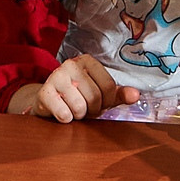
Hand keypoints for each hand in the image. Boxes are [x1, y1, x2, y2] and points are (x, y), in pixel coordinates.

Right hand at [10, 55, 137, 122]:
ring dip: (78, 115)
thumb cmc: (78, 97)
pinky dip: (65, 119)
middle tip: (84, 108)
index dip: (107, 102)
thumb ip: (118, 94)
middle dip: (92, 110)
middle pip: (95, 97)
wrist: (48, 101)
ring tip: (72, 108)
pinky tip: (61, 111)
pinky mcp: (44, 92)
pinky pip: (64, 114)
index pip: (109, 86)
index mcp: (88, 61)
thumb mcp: (100, 94)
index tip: (99, 103)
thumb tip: (136, 95)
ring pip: (80, 107)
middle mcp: (71, 64)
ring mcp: (56, 76)